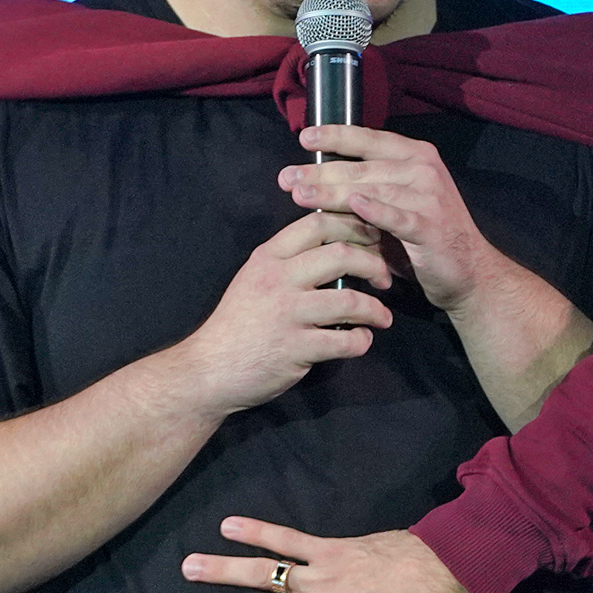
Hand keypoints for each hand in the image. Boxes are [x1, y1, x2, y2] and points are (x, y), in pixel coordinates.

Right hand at [170, 212, 393, 414]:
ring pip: (349, 300)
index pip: (319, 223)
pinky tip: (362, 340)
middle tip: (385, 279)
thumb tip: (340, 246)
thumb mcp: (256, 278)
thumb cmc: (239, 323)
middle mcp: (277, 279)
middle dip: (374, 264)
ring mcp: (285, 314)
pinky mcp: (293, 348)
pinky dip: (361, 341)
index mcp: (269, 257)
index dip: (354, 225)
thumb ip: (290, 260)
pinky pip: (343, 341)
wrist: (208, 370)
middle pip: (341, 255)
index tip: (374, 238)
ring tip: (382, 317)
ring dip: (375, 309)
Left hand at [283, 125, 493, 309]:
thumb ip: (366, 189)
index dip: (337, 136)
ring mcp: (430, 197)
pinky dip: (376, 210)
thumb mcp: (396, 204)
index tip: (305, 137)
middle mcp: (424, 170)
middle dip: (322, 171)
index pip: (371, 139)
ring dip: (334, 192)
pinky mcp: (431, 227)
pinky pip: (398, 217)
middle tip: (288, 177)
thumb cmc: (424, 237)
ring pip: (373, 190)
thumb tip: (314, 180)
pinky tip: (354, 205)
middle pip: (364, 167)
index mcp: (416, 156)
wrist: (469, 272)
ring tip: (301, 194)